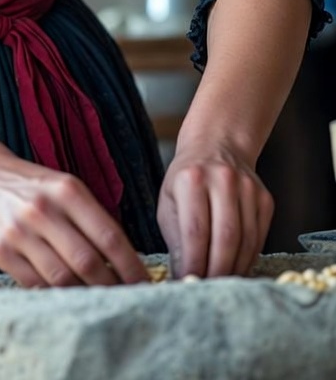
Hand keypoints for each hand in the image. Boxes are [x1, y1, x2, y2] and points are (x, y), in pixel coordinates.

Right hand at [0, 150, 147, 287]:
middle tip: (126, 301)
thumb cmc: (34, 188)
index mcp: (67, 190)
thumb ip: (91, 217)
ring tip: (99, 303)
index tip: (145, 284)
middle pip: (87, 262)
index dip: (130, 266)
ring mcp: (19, 231)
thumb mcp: (65, 187)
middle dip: (111, 287)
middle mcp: (43, 209)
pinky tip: (66, 298)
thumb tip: (125, 260)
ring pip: (61, 278)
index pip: (108, 235)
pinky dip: (54, 295)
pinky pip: (34, 284)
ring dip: (85, 296)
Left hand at [157, 139, 273, 278]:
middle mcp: (223, 180)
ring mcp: (248, 188)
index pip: (195, 231)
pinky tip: (235, 267)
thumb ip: (175, 238)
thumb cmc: (187, 180)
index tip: (187, 283)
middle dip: (216, 271)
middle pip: (225, 238)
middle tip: (206, 289)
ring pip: (246, 241)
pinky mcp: (265, 199)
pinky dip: (247, 259)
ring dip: (233, 269)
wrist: (217, 146)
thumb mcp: (169, 201)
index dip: (193, 263)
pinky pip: (259, 238)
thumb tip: (182, 276)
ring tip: (220, 283)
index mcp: (192, 179)